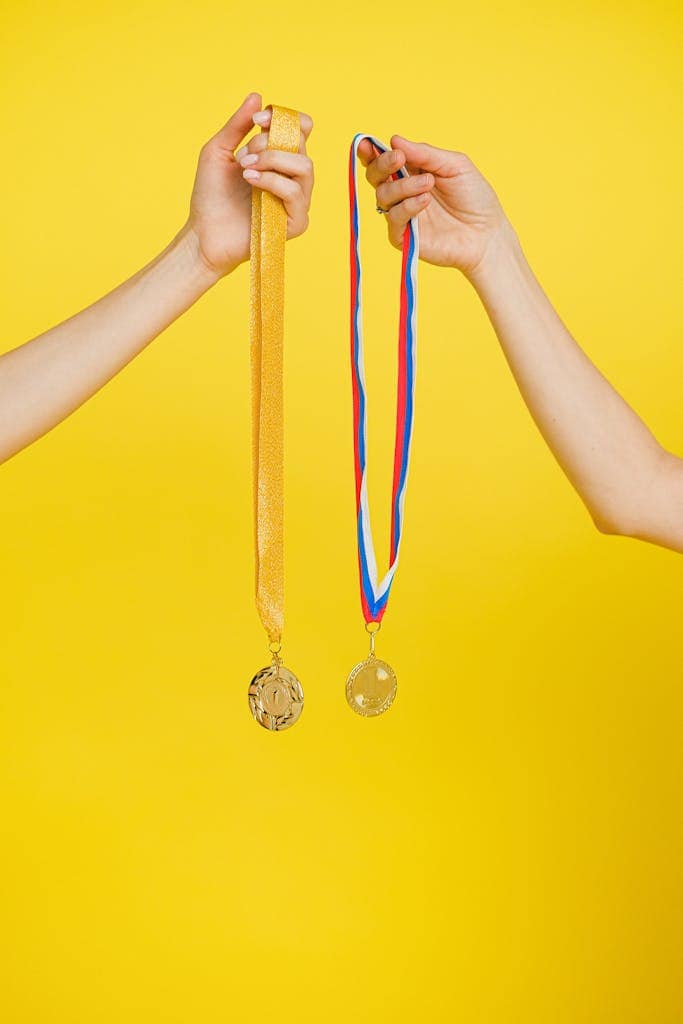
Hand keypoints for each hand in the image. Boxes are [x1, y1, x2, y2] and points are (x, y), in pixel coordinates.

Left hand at [184, 93, 313, 278]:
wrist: (204, 234)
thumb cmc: (210, 196)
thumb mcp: (218, 150)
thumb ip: (237, 125)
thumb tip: (257, 97)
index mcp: (278, 158)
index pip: (300, 129)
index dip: (283, 118)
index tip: (256, 122)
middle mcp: (291, 177)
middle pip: (302, 144)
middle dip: (270, 143)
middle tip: (243, 156)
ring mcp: (296, 200)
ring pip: (305, 167)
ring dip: (273, 161)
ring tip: (246, 169)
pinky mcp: (296, 222)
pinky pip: (296, 193)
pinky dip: (273, 182)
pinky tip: (251, 183)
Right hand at [358, 136, 508, 278]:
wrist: (487, 234)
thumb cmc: (474, 198)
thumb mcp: (455, 166)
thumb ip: (425, 153)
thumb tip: (394, 140)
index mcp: (412, 172)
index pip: (383, 161)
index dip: (370, 152)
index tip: (367, 144)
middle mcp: (402, 193)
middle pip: (375, 177)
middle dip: (382, 164)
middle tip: (399, 159)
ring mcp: (402, 215)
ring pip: (383, 196)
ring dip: (402, 185)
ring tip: (428, 183)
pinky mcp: (403, 237)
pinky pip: (393, 218)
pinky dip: (407, 206)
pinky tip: (425, 200)